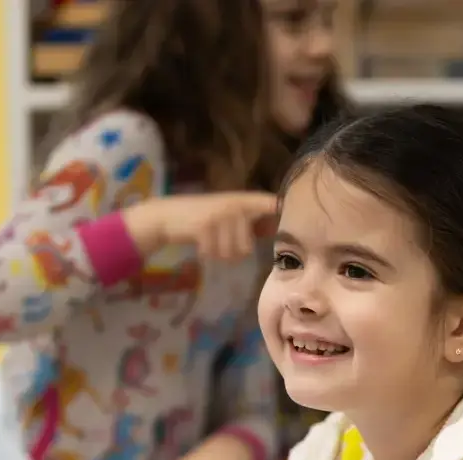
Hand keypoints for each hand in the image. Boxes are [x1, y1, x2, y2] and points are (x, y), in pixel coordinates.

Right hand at [123, 191, 276, 261]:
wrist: (166, 216)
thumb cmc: (199, 217)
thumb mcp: (226, 214)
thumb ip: (250, 222)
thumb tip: (278, 231)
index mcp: (242, 201)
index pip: (269, 203)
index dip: (282, 209)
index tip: (296, 216)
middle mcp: (234, 206)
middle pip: (246, 247)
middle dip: (232, 252)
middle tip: (217, 241)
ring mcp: (219, 216)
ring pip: (231, 253)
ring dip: (219, 254)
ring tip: (208, 241)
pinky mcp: (205, 228)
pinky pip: (215, 254)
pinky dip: (206, 254)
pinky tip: (198, 243)